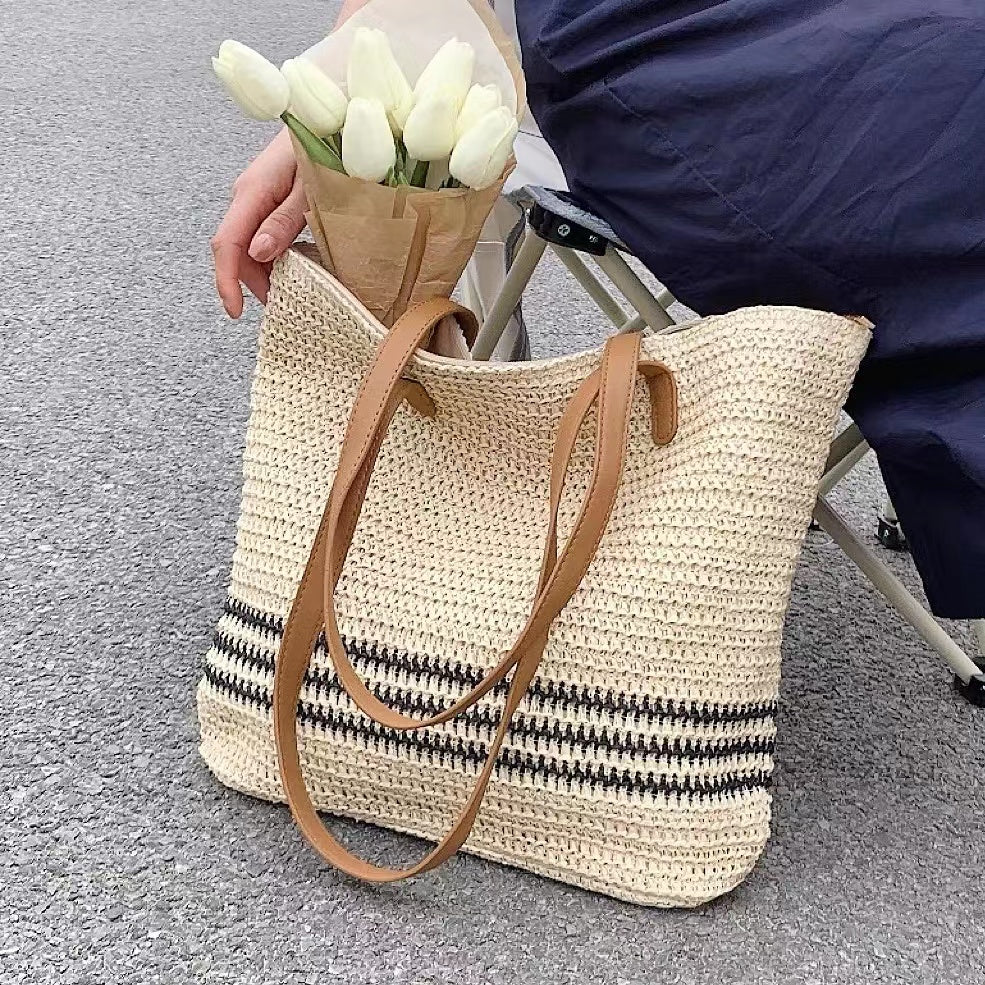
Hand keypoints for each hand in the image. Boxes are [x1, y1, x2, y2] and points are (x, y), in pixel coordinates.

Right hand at [211, 128, 307, 317]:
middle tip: (281, 304)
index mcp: (252, 192)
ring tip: (290, 289)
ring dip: (263, 272)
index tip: (236, 312)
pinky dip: (272, 257)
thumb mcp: (312, 188)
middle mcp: (247, 195)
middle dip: (251, 283)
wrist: (329, 114)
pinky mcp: (268, 198)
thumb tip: (259, 254)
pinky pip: (260, 234)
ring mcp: (256, 197)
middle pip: (236, 251)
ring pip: (247, 246)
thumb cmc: (326, 146)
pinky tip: (293, 265)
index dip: (227, 282)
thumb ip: (284, 221)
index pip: (226, 244)